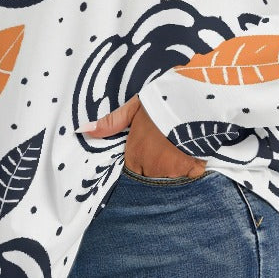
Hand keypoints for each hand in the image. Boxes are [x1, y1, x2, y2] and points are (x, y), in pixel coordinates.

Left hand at [78, 94, 206, 178]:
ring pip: (170, 177)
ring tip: (179, 147)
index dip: (140, 159)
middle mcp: (152, 168)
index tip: (148, 150)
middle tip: (165, 146)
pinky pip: (190, 177)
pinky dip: (192, 169)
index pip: (133, 169)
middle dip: (156, 166)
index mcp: (136, 154)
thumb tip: (83, 130)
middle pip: (151, 175)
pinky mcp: (193, 170)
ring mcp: (173, 171)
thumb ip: (111, 123)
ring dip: (173, 167)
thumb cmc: (162, 101)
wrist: (195, 100)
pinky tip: (193, 152)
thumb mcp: (135, 107)